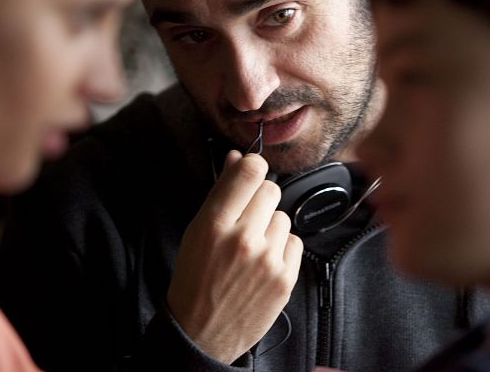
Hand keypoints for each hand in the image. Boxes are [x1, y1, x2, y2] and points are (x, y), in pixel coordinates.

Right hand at [167, 151, 303, 363]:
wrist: (201, 332)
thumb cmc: (195, 278)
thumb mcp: (197, 230)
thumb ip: (221, 192)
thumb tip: (237, 158)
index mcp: (215, 224)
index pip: (251, 171)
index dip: (253, 167)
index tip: (250, 174)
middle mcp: (243, 239)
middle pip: (271, 190)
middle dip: (259, 200)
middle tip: (245, 220)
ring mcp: (267, 260)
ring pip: (283, 217)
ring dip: (270, 227)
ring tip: (251, 248)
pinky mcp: (286, 278)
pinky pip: (295, 241)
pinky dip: (282, 249)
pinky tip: (263, 262)